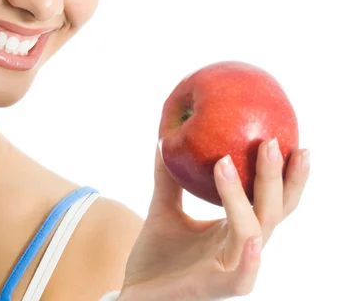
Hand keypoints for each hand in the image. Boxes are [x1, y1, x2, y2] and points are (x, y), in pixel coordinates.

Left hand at [118, 139, 309, 299]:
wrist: (136, 292)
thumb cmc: (156, 255)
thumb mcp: (163, 207)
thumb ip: (168, 177)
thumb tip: (163, 137)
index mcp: (234, 228)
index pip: (268, 198)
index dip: (283, 173)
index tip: (289, 138)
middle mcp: (241, 247)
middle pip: (272, 210)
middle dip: (278, 177)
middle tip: (275, 141)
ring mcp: (233, 269)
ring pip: (254, 231)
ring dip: (246, 196)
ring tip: (227, 162)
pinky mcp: (216, 289)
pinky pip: (242, 275)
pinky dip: (250, 257)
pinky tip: (254, 239)